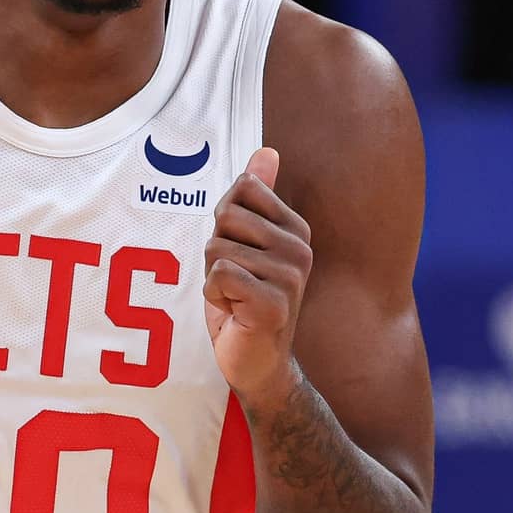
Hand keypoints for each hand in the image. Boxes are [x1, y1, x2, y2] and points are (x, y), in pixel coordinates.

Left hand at [204, 147, 310, 409]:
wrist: (256, 361)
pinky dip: (214, 295)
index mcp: (294, 228)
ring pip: (217, 248)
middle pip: (226, 215)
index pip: (242, 188)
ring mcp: (290, 276)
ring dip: (213, 278)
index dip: (224, 221)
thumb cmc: (244, 300)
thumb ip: (256, 198)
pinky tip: (234, 312)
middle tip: (234, 281)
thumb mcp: (246, 243)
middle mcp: (299, 248)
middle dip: (215, 250)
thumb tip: (266, 151)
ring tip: (235, 298)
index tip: (239, 252)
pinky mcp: (274, 303)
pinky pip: (220, 275)